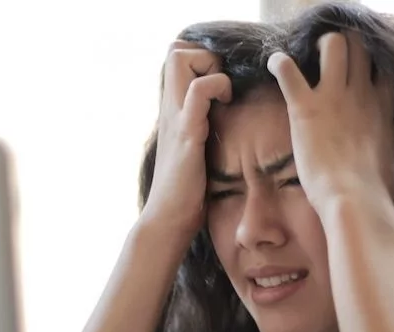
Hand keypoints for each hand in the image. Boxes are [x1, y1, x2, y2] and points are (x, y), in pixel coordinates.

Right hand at [140, 41, 232, 236]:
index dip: (201, 58)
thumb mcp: (193, 151)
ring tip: (223, 94)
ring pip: (180, 59)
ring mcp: (176, 117)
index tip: (221, 83)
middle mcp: (169, 108)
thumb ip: (200, 130)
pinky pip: (197, 92)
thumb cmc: (185, 192)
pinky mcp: (186, 133)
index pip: (176, 57)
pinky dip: (216, 87)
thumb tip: (222, 123)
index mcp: (173, 110)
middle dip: (205, 55)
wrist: (168, 220)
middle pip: (175, 49)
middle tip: (222, 84)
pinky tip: (226, 104)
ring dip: (210, 67)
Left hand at [267, 32, 393, 212]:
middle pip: (360, 46)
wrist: (355, 198)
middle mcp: (361, 93)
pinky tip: (275, 64)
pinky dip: (279, 63)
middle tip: (330, 57)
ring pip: (332, 44)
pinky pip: (287, 70)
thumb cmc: (375, 190)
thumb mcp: (393, 158)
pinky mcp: (306, 107)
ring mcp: (334, 97)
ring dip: (319, 45)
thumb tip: (388, 150)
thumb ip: (390, 142)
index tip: (361, 70)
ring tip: (308, 54)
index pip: (384, 67)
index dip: (372, 62)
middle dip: (346, 44)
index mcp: (382, 107)